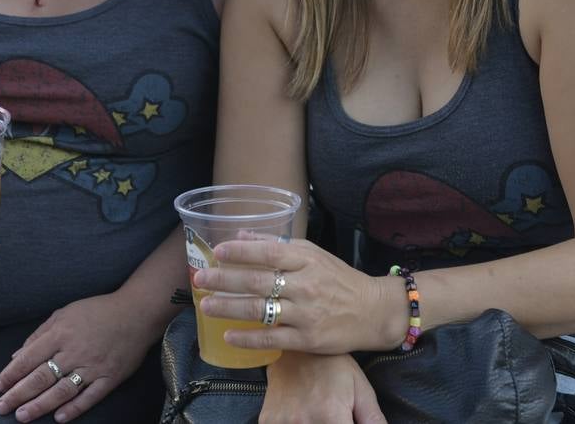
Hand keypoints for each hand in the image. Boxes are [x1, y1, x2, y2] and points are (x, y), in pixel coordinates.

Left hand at [0, 293, 161, 422]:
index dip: (12, 374)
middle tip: (2, 408)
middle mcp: (74, 351)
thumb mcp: (64, 314)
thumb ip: (40, 334)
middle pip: (41, 377)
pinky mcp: (109, 377)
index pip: (29, 357)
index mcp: (61, 333)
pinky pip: (90, 397)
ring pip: (61, 391)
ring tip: (22, 417)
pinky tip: (59, 418)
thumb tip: (17, 356)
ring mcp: (92, 366)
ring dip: (40, 405)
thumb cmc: (98, 311)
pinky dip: (74, 409)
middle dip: (18, 394)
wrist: (136, 313)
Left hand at [192, 237, 405, 354]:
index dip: (242, 251)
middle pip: (258, 281)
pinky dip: (248, 338)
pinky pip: (271, 339)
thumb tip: (241, 234)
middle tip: (201, 279)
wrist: (373, 312)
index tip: (218, 252)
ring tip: (206, 305)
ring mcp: (306, 314)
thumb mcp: (313, 254)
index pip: (269, 252)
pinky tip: (228, 335)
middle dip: (225, 280)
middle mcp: (305, 285)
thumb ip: (277, 244)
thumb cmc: (339, 279)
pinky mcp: (307, 339)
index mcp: (306, 260)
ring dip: (229, 307)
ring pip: (260, 310)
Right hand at [261, 353, 386, 423]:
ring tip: (320, 414)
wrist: (294, 348)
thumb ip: (373, 419)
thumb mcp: (360, 388)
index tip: (347, 421)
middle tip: (335, 416)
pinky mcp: (268, 421)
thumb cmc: (332, 367)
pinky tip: (303, 415)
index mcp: (330, 414)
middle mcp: (304, 421)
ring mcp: (282, 422)